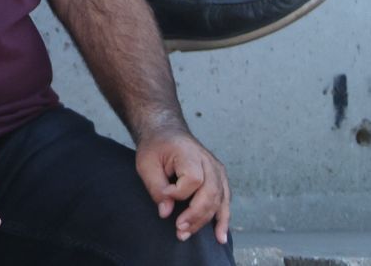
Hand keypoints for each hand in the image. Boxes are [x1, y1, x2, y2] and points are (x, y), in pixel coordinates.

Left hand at [134, 128, 229, 245]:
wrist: (166, 133)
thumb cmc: (156, 147)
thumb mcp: (146, 164)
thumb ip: (156, 187)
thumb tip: (166, 212)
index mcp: (190, 153)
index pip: (193, 179)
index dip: (179, 193)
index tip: (165, 196)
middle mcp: (209, 162)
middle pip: (210, 193)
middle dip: (195, 215)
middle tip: (178, 229)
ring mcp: (217, 171)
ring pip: (218, 201)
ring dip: (204, 221)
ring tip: (187, 234)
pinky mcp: (220, 180)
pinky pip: (225, 202)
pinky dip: (223, 220)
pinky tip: (220, 237)